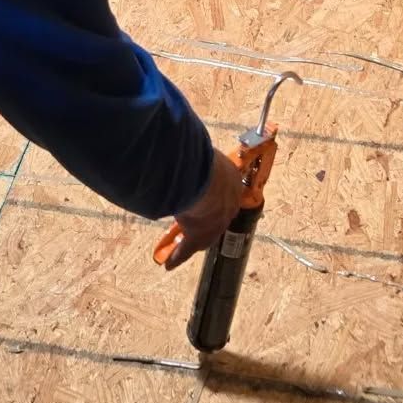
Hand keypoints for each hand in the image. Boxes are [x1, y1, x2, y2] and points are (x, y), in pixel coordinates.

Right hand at [161, 152, 243, 269]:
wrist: (205, 182)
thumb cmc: (204, 161)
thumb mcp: (206, 154)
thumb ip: (199, 153)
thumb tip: (188, 139)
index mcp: (233, 181)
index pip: (225, 191)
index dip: (214, 193)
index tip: (207, 196)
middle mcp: (228, 205)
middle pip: (217, 214)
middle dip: (207, 216)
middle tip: (197, 218)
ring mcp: (216, 223)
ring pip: (204, 232)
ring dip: (192, 236)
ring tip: (181, 242)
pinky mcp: (199, 237)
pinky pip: (187, 248)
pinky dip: (178, 255)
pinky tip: (170, 263)